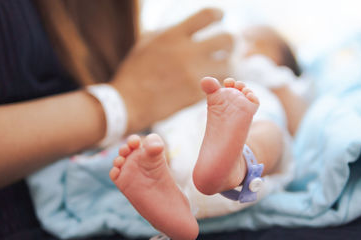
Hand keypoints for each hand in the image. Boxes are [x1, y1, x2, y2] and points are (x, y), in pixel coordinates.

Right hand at [111, 8, 233, 132]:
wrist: (128, 103)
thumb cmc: (134, 72)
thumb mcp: (147, 43)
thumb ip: (169, 33)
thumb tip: (186, 27)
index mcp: (173, 35)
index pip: (207, 16)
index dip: (218, 14)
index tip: (221, 17)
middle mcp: (187, 52)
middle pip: (227, 39)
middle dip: (231, 41)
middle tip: (228, 46)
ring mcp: (194, 74)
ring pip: (229, 65)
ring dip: (229, 64)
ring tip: (225, 65)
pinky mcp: (197, 93)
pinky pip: (218, 84)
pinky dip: (219, 82)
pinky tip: (215, 81)